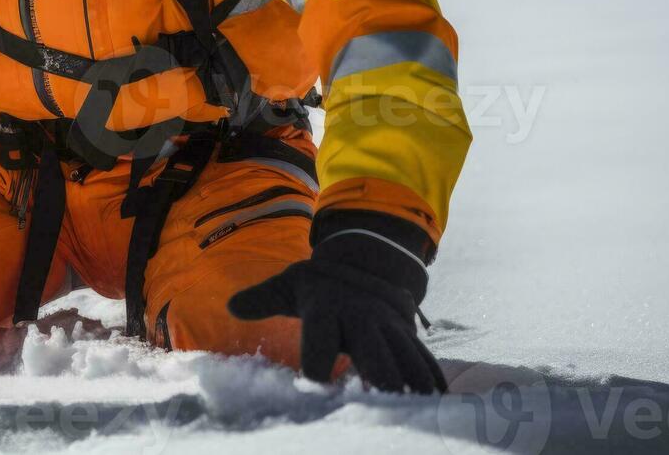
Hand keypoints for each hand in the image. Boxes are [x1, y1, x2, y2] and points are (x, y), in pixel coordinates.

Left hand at [228, 215, 447, 393]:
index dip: (317, 363)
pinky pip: (424, 357)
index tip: (315, 387)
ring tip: (415, 408)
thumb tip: (231, 306)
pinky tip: (437, 400)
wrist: (361, 260)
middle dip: (378, 378)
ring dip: (411, 383)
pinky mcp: (407, 334)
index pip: (320, 339)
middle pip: (373, 352)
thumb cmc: (314, 285)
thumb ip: (261, 300)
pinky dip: (432, 379)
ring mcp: (389, 325)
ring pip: (406, 357)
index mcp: (327, 308)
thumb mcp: (286, 286)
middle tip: (379, 403)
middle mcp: (361, 317)